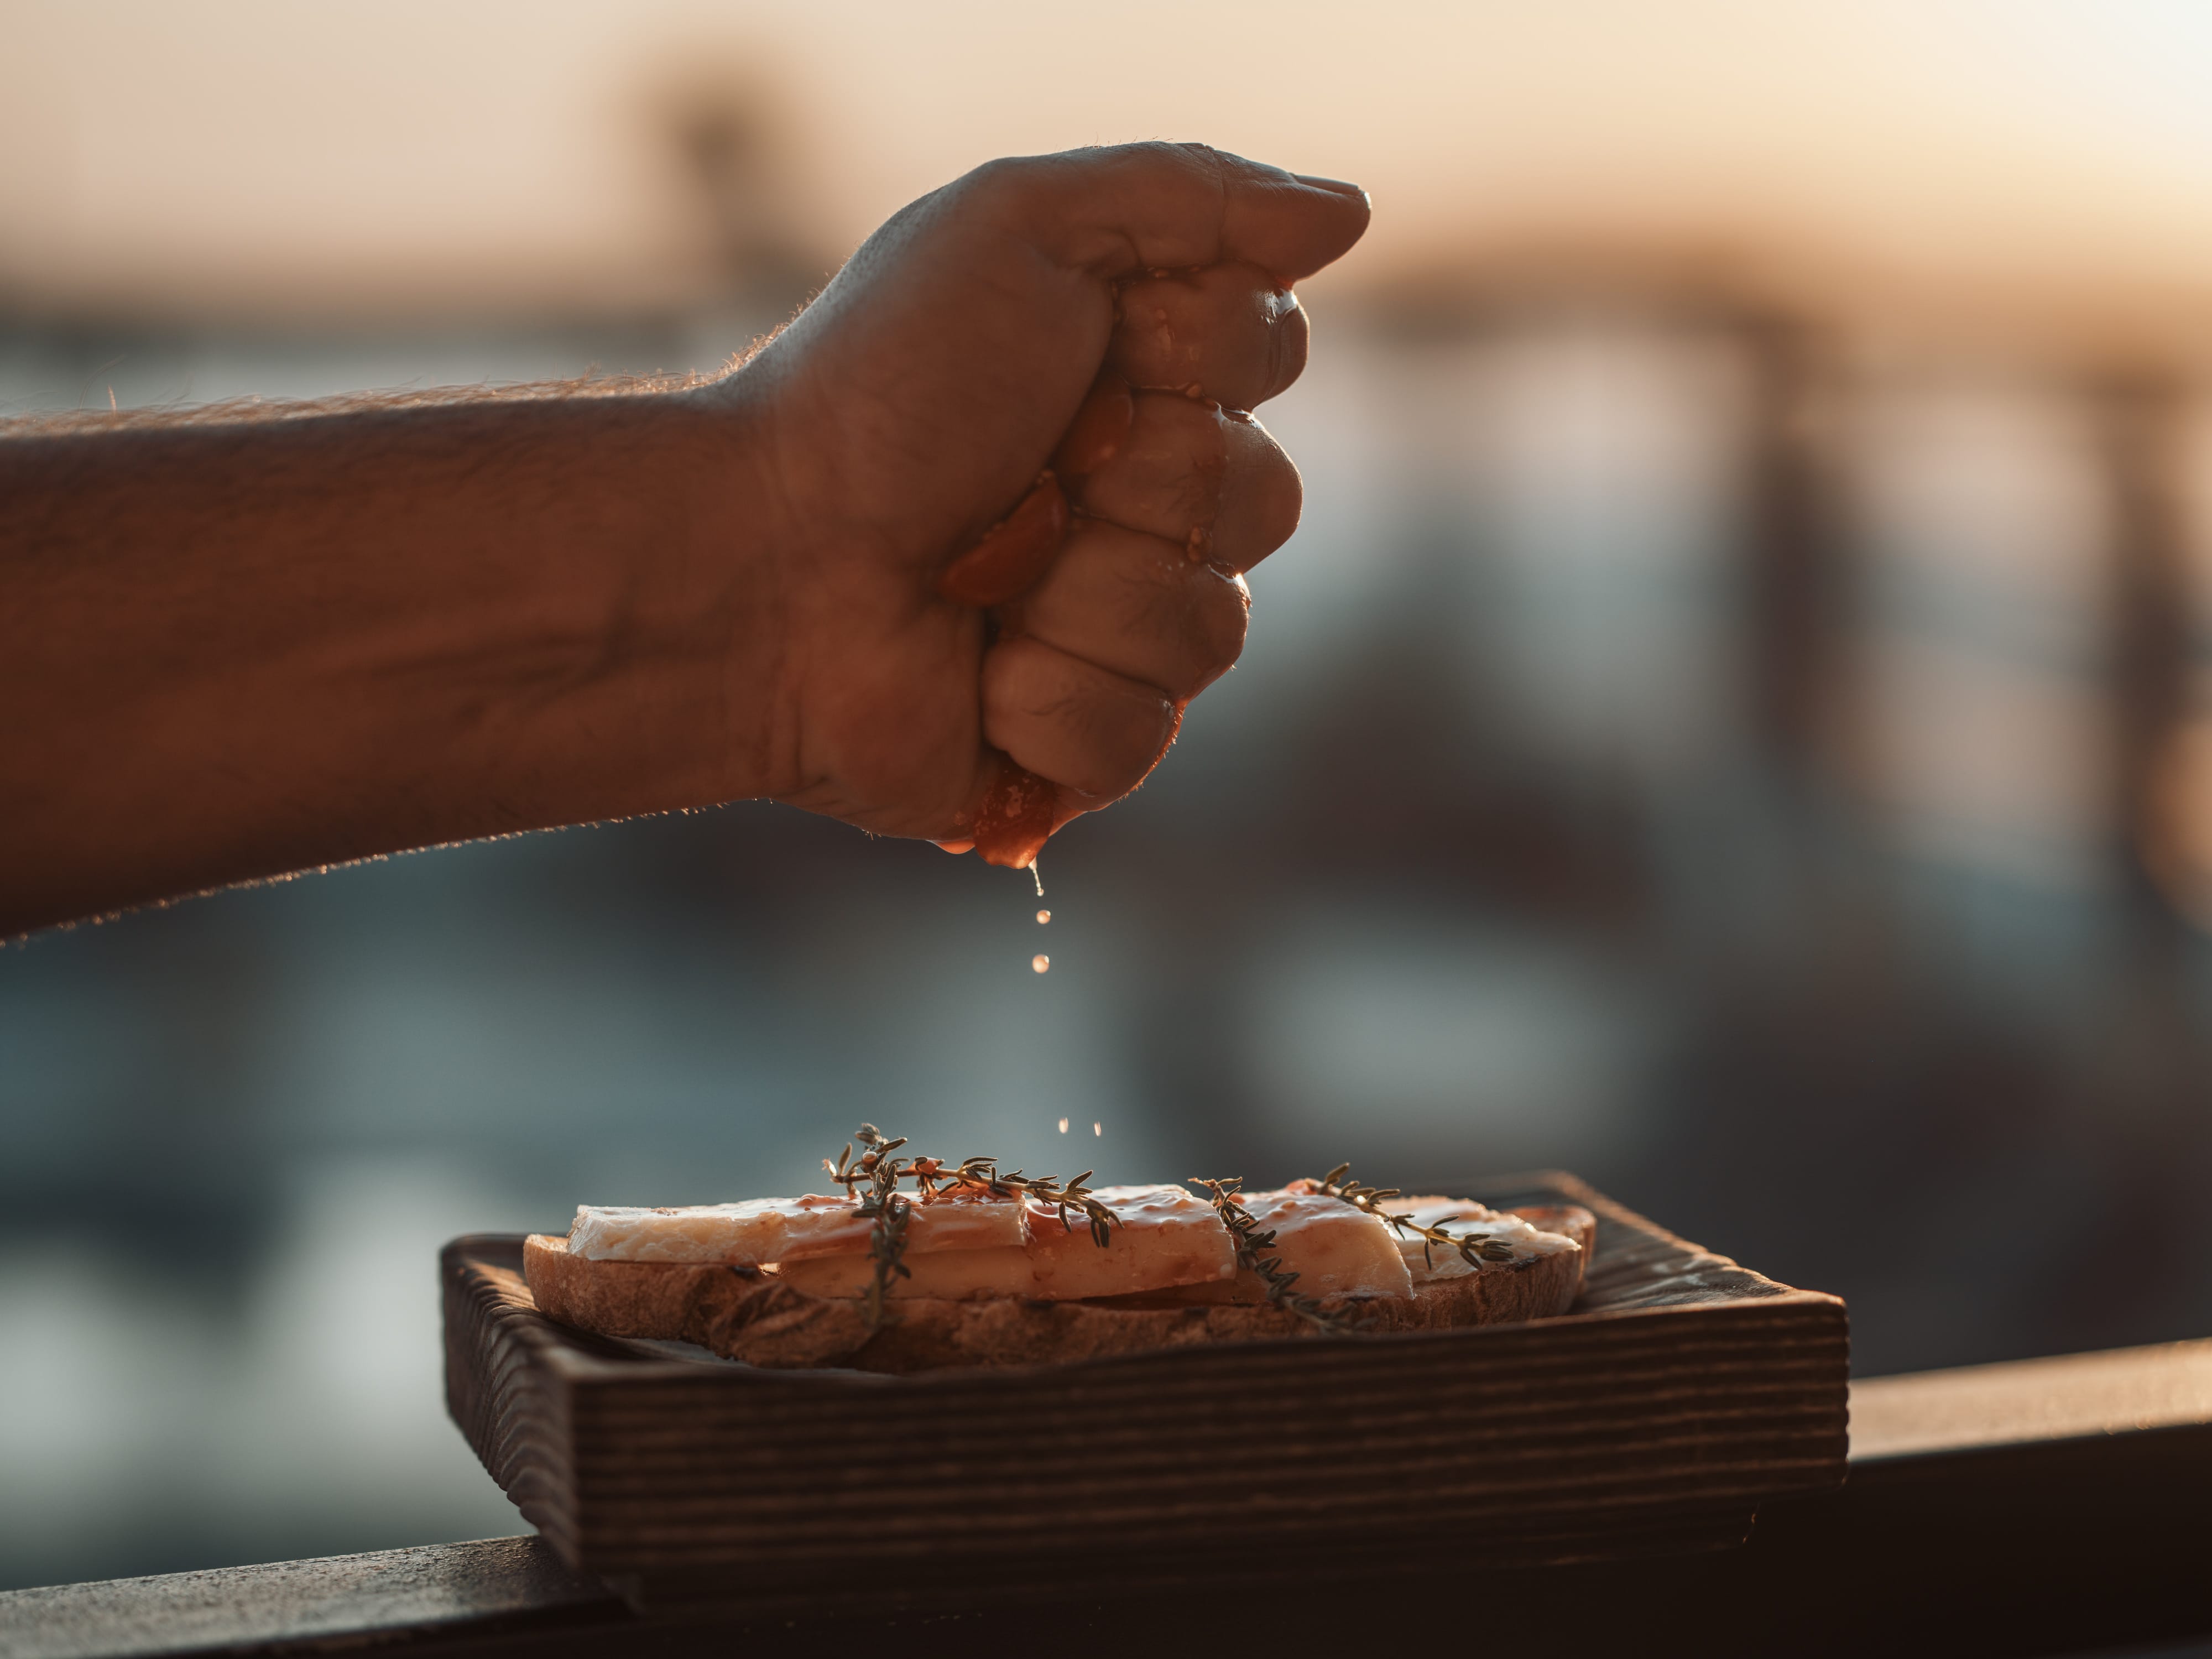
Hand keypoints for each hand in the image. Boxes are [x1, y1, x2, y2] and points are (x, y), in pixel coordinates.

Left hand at [716, 143, 1368, 864]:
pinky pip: (1143, 737)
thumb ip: (1190, 201)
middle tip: (1024, 474)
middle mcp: (1138, 506)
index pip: (1272, 359)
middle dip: (1142, 485)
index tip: (1096, 349)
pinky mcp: (1073, 743)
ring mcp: (1109, 631)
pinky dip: (1048, 705)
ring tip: (979, 584)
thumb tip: (1350, 214)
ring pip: (1215, 632)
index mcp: (1134, 380)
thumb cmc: (875, 390)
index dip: (1198, 356)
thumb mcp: (1018, 227)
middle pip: (1266, 500)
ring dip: (1085, 599)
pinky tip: (973, 680)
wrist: (759, 559)